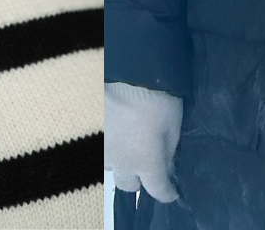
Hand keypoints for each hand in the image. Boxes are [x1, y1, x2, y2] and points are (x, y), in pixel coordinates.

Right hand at [105, 82, 182, 202]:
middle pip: (129, 186)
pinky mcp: (91, 134)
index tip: (172, 191)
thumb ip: (169, 152)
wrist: (127, 72)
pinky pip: (101, 149)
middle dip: (141, 179)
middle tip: (148, 163)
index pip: (157, 190)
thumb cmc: (158, 98)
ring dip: (122, 162)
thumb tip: (167, 167)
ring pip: (112, 168)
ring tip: (129, 143)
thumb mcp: (174, 125)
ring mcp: (102, 149)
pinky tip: (116, 131)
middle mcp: (121, 162)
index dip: (167, 193)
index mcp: (146, 162)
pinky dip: (110, 146)